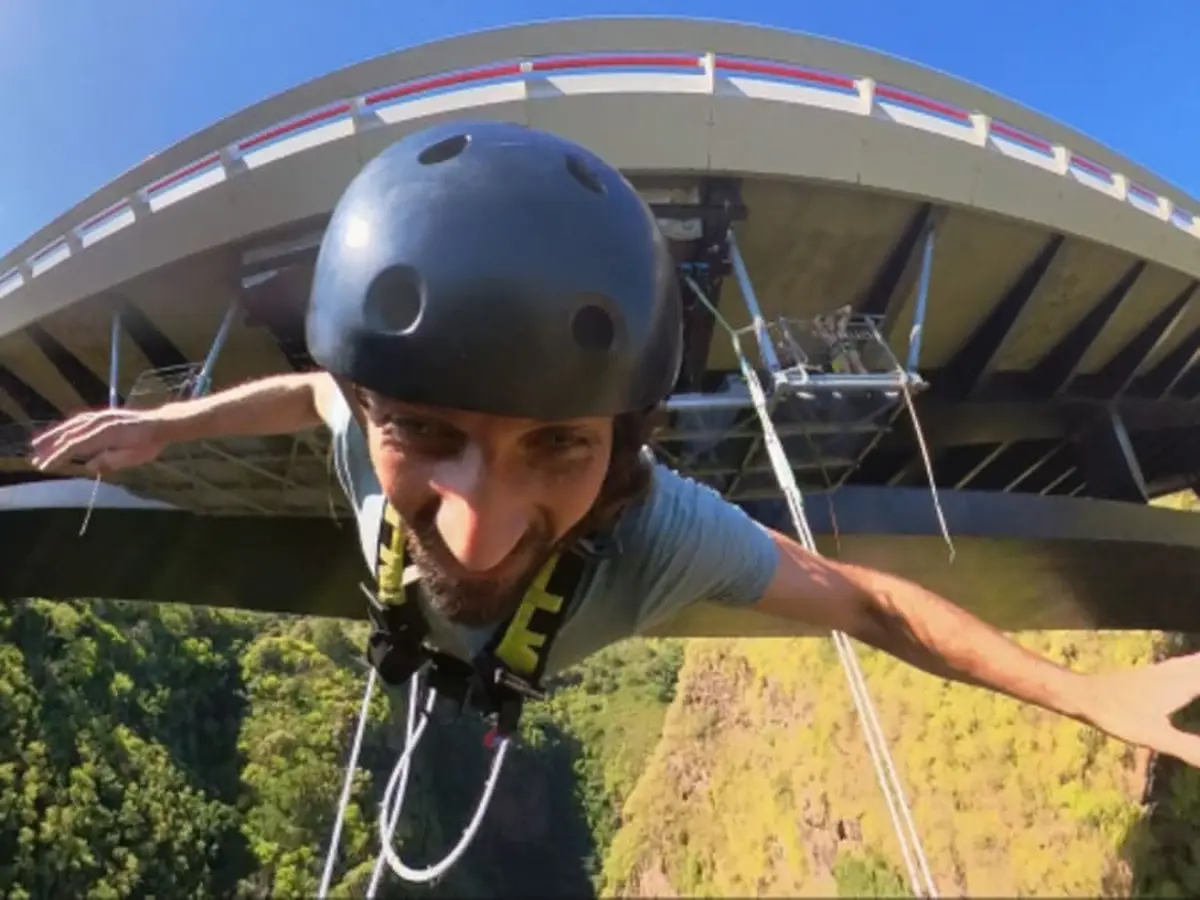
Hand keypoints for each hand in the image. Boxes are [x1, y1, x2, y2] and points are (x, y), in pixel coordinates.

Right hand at [30, 408, 168, 474]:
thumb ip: (110, 461)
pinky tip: (60, 432)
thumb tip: (90, 466)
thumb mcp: (132, 457)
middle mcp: (100, 422)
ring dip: (53, 435)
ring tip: (37, 444)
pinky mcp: (104, 415)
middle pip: (68, 435)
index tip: (45, 465)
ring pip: (71, 425)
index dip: (57, 456)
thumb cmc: (148, 443)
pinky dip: (67, 426)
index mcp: (105, 434)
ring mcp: (101, 416)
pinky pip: (80, 420)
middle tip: (35, 459)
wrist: (161, 423)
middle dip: (50, 447)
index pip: (74, 446)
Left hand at [1079, 652, 1199, 767]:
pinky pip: (1192, 665)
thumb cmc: (1115, 714)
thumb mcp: (1154, 737)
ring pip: (1199, 662)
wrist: (1082, 694)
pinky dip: (1199, 666)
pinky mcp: (1160, 674)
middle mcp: (1178, 670)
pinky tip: (1195, 670)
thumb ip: (1189, 748)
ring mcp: (1168, 669)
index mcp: (1182, 682)